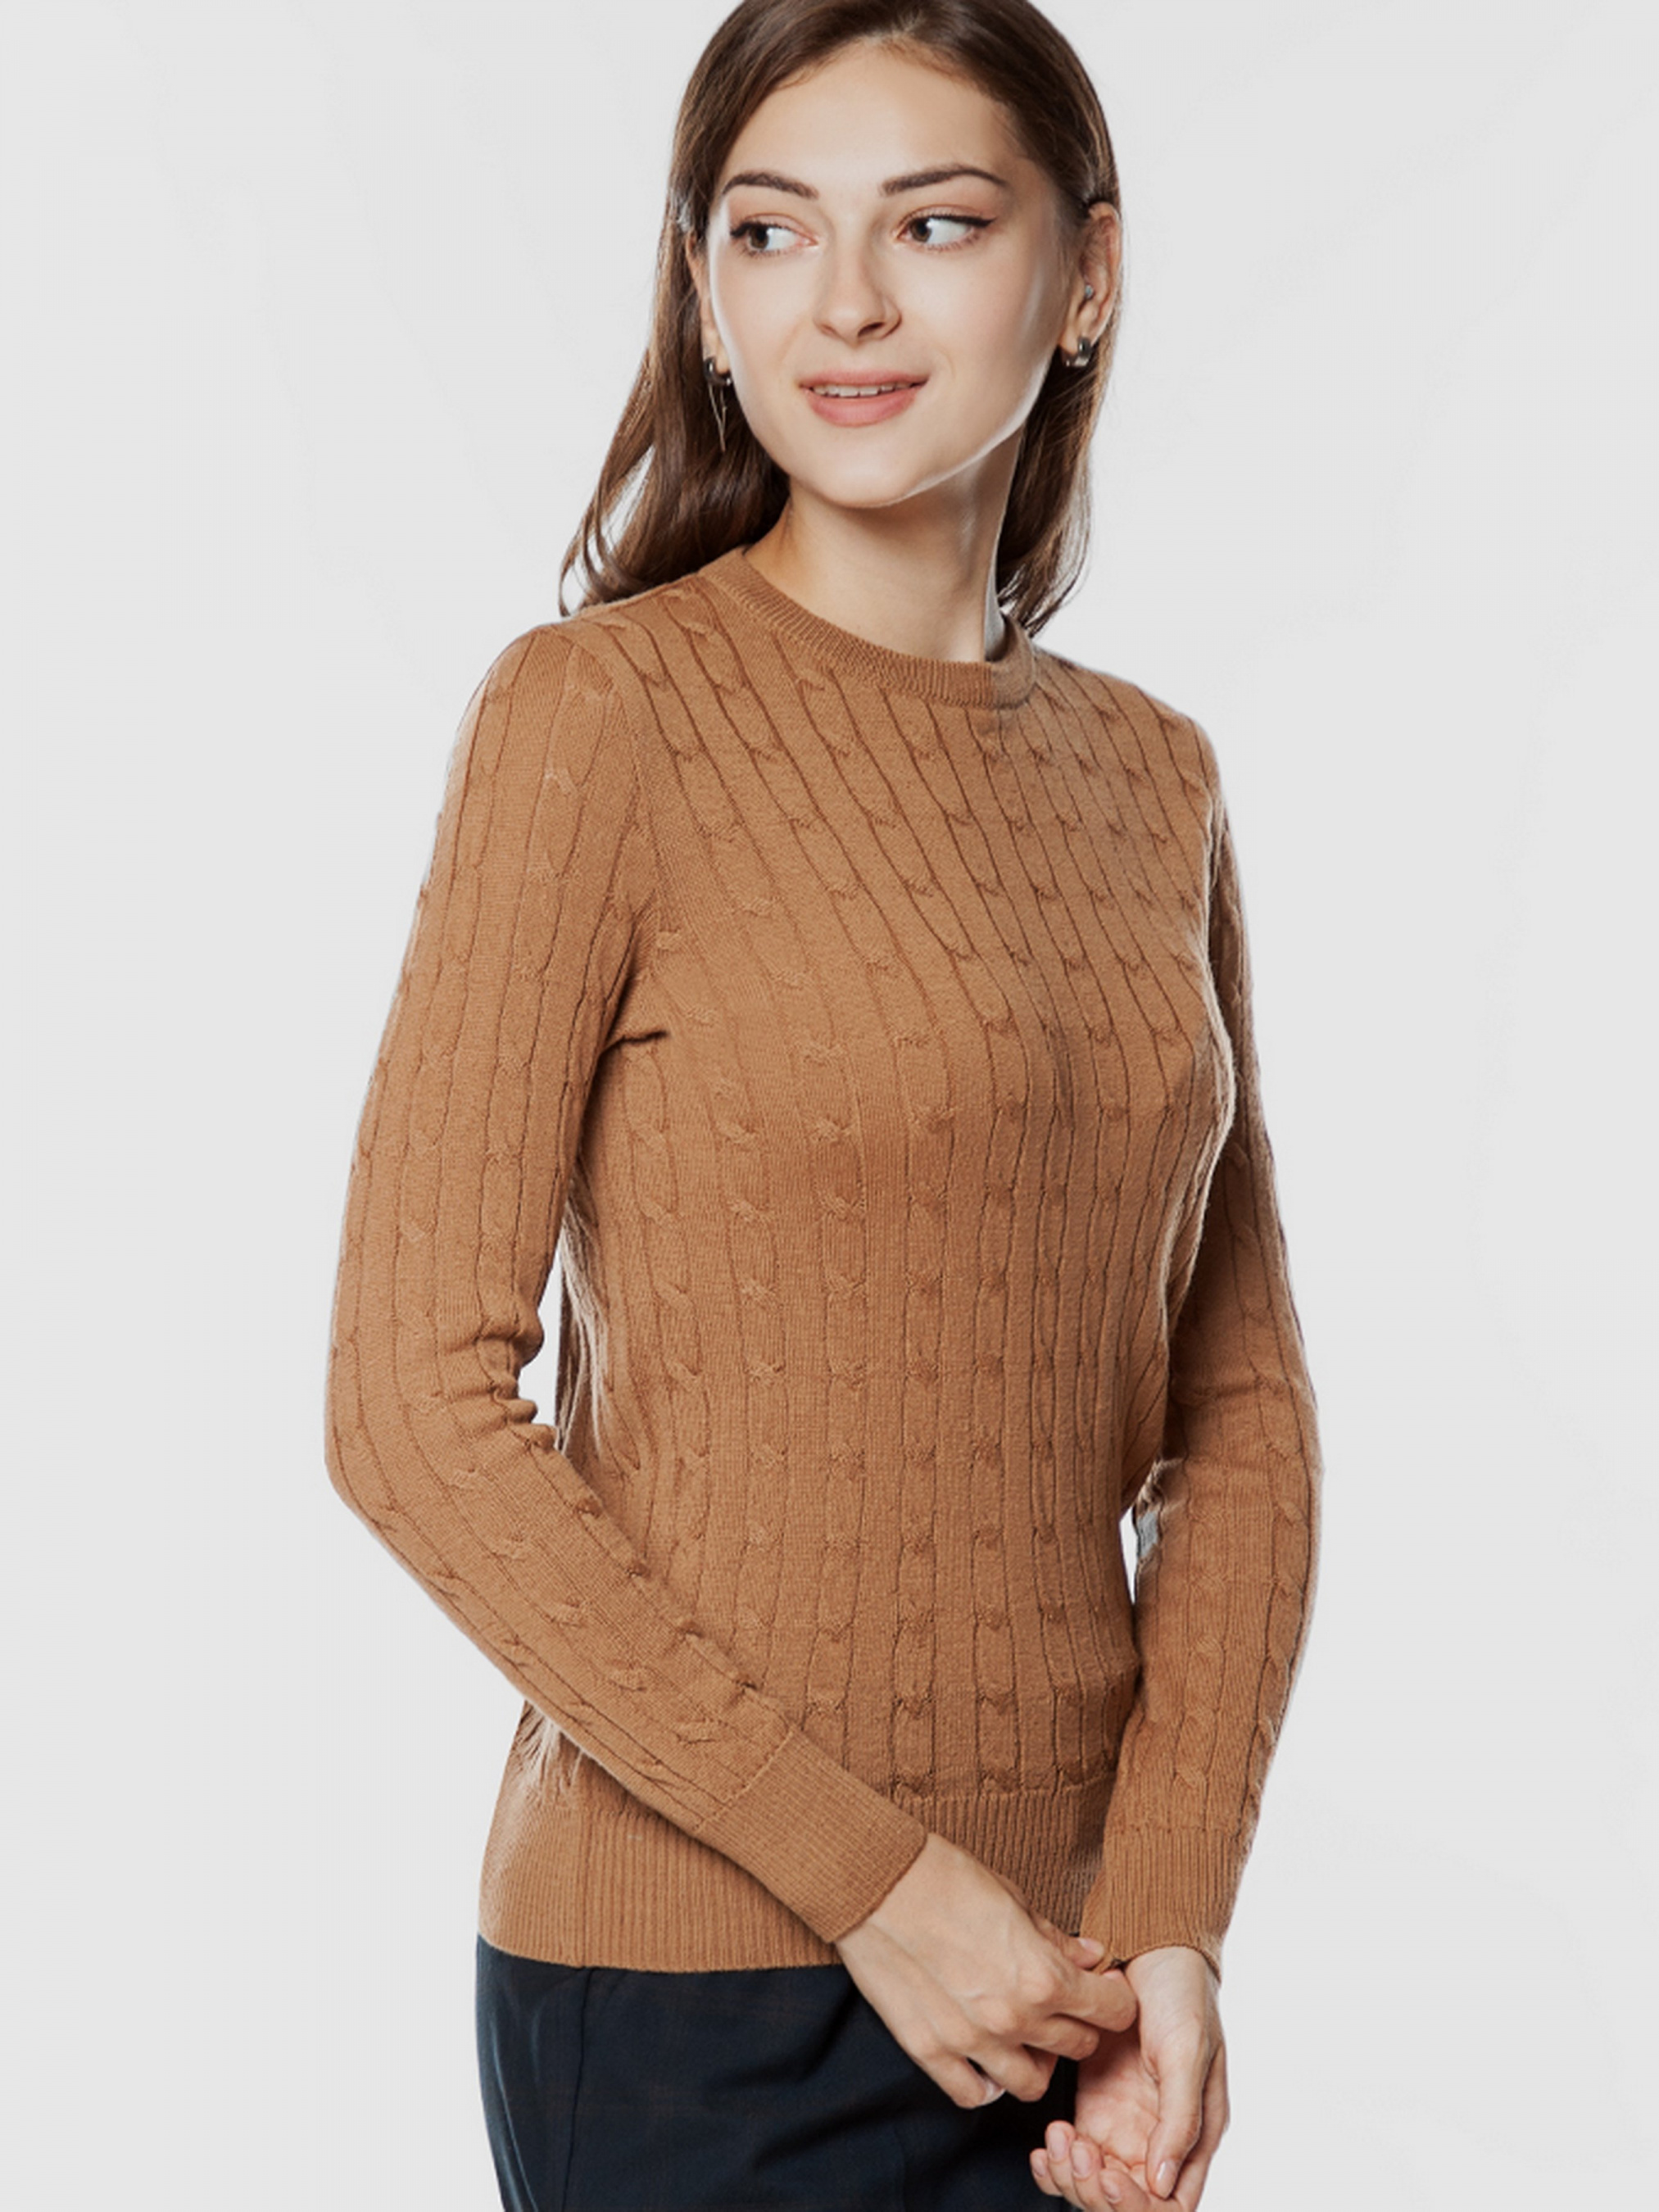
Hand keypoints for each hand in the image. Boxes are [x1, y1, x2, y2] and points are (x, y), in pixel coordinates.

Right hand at [833, 1832, 1138, 2108]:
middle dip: (1079, 2025)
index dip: (1115, 1998)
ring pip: (1031, 2084)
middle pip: (1078, 2048)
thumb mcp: (1015, 1899)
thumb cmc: (946, 1878)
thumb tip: (1092, 1956)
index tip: (1104, 1988)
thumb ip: (1056, 1940)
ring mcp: (970, 2042)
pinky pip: (973, 2094)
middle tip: (1063, 2004)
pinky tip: (984, 2056)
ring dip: (1036, 2060)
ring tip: (1024, 2034)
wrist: (876, 1881)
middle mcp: (1013, 2018)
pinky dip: (985, 2082)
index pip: (1112, 2012)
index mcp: (1042, 1975)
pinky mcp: (929, 2051)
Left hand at [1029, 1945, 1226, 2207]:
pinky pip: (1072, 2154)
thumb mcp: (1188, 2051)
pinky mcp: (1095, 2107)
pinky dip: (1055, 2161)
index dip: (1136, 2205)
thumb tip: (1162, 2184)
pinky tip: (1045, 2144)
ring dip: (1071, 2175)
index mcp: (1194, 2136)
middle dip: (1095, 2190)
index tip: (1108, 2176)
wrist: (1148, 1945)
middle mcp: (1159, 2140)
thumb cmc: (1182, 1993)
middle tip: (1077, 2148)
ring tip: (1059, 2136)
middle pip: (1125, 2202)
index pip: (1170, 2206)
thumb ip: (1179, 2118)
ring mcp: (1124, 2126)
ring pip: (1093, 2184)